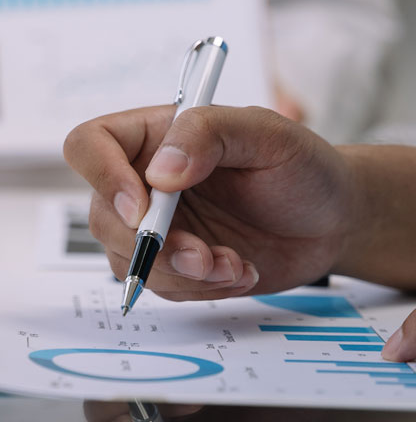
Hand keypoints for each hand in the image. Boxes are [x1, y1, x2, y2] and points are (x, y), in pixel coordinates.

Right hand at [63, 105, 353, 300]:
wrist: (332, 221)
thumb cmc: (301, 166)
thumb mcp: (268, 132)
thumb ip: (209, 134)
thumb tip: (160, 172)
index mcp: (151, 135)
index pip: (89, 146)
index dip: (102, 178)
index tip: (143, 208)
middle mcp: (141, 180)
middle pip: (103, 216)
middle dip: (152, 246)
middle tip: (204, 255)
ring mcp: (154, 226)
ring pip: (127, 260)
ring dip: (181, 273)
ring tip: (234, 264)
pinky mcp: (171, 264)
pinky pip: (159, 286)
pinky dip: (199, 288)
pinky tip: (238, 271)